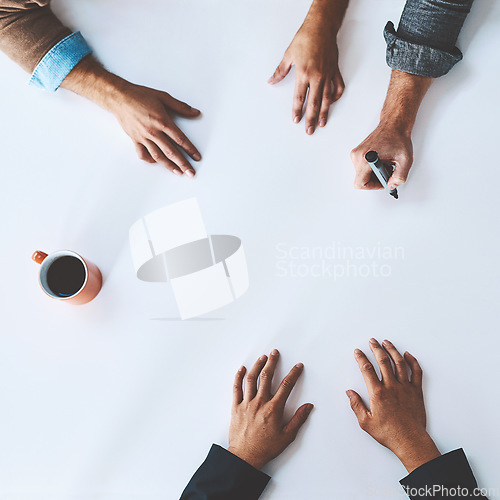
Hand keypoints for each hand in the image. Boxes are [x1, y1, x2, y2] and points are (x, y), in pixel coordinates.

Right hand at [108, 82, 201, 176]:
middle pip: (171, 152)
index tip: (197, 157)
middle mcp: (153, 132)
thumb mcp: (163, 97)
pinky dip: (150, 160)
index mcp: (162, 121)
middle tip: (190, 173)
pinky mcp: (135, 140)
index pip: (180, 139)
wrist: (119, 98)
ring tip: (178, 173)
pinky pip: (143, 154)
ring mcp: (143, 137)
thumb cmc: (140, 96)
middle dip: (182, 164)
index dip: (190, 150)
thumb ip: (181, 107)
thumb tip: (195, 113)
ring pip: (158, 156)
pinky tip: (157, 162)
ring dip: (169, 166)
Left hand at [228, 349, 313, 469]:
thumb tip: (308, 406)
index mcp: (273, 409)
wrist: (245, 456)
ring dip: (257, 366)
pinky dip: (238, 377)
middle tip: (275, 353)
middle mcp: (260, 402)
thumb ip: (298, 419)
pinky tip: (242, 369)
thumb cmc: (266, 448)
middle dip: (272, 362)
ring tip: (262, 357)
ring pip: (251, 379)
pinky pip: (236, 388)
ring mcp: (246, 403)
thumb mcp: (287, 436)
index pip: (286, 386)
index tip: (298, 366)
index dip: (293, 374)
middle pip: (267, 377)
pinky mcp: (236, 407)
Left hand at [268, 0, 346, 133]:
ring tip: (322, 123)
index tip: (296, 120)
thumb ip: (280, 71)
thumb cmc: (305, 39)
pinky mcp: (335, 71)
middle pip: (313, 103)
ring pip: (326, 98)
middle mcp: (317, 77)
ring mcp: (328, 74)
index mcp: (304, 74)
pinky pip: (337, 87)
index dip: (297, 111)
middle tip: (309, 130)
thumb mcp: (288, 55)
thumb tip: (271, 81)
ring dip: (324, 112)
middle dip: (310, 118)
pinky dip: (335, 96)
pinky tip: (332, 103)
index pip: (299, 98)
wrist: (321, 27)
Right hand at [347, 339, 440, 472]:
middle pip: (383, 361)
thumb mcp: (365, 422)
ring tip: (386, 342)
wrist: (410, 441)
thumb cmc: (389, 433)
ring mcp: (405, 388)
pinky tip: (407, 355)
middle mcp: (391, 387)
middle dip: (376, 348)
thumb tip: (349, 392)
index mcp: (378, 393)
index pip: (367, 369)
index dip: (361, 358)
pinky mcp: (416, 392)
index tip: (358, 351)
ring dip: (392, 350)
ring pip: (399, 363)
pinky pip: (416, 372)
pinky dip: (412, 361)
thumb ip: (356, 405)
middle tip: (372, 341)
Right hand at [350, 69, 432, 191]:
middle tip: (388, 171)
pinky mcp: (356, 153)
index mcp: (366, 158)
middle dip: (375, 179)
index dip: (372, 187)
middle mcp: (357, 156)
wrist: (393, 125)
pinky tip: (381, 161)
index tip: (382, 182)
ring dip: (374, 173)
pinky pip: (361, 168)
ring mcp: (355, 154)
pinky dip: (372, 168)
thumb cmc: (397, 138)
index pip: (360, 183)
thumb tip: (391, 186)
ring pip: (361, 174)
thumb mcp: (405, 160)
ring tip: (386, 164)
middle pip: (361, 179)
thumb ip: (399, 177)